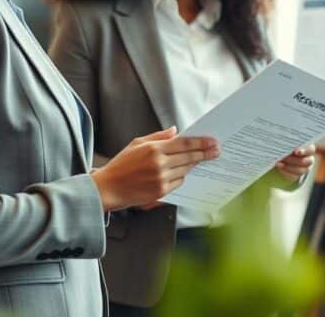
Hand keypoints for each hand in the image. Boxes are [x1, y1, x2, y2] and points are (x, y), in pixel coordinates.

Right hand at [90, 127, 219, 210]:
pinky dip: (182, 177)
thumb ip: (158, 136)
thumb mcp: (137, 144)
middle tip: (216, 151)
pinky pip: (179, 182)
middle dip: (205, 153)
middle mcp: (159, 164)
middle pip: (189, 157)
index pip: (184, 144)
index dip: (201, 142)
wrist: (108, 188)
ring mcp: (161, 179)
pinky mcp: (161, 192)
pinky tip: (184, 172)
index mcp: (154, 149)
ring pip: (186, 170)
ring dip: (194, 165)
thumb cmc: (120, 165)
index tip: (212, 141)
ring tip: (202, 159)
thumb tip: (175, 131)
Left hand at [275, 144, 315, 182]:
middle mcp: (309, 159)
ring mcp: (304, 169)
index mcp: (309, 149)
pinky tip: (279, 167)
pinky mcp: (297, 176)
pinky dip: (285, 172)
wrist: (284, 156)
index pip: (310, 150)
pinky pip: (293, 176)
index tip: (296, 151)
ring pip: (300, 171)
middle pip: (306, 162)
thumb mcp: (289, 144)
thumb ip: (289, 144)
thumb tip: (283, 143)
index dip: (304, 151)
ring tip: (278, 163)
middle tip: (284, 157)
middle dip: (294, 160)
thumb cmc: (287, 146)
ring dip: (288, 167)